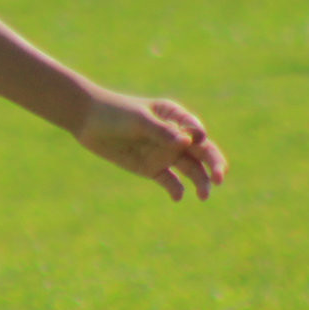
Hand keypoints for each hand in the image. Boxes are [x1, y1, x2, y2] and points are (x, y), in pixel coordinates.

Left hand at [74, 90, 226, 200]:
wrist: (88, 120)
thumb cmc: (115, 113)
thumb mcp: (138, 120)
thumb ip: (161, 131)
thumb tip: (187, 141)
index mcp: (176, 117)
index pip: (196, 130)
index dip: (200, 137)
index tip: (195, 139)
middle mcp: (175, 136)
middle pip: (202, 152)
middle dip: (214, 165)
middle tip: (220, 178)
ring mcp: (165, 153)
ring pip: (191, 169)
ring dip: (200, 181)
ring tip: (203, 195)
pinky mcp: (152, 168)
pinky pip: (170, 182)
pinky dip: (176, 190)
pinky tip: (177, 196)